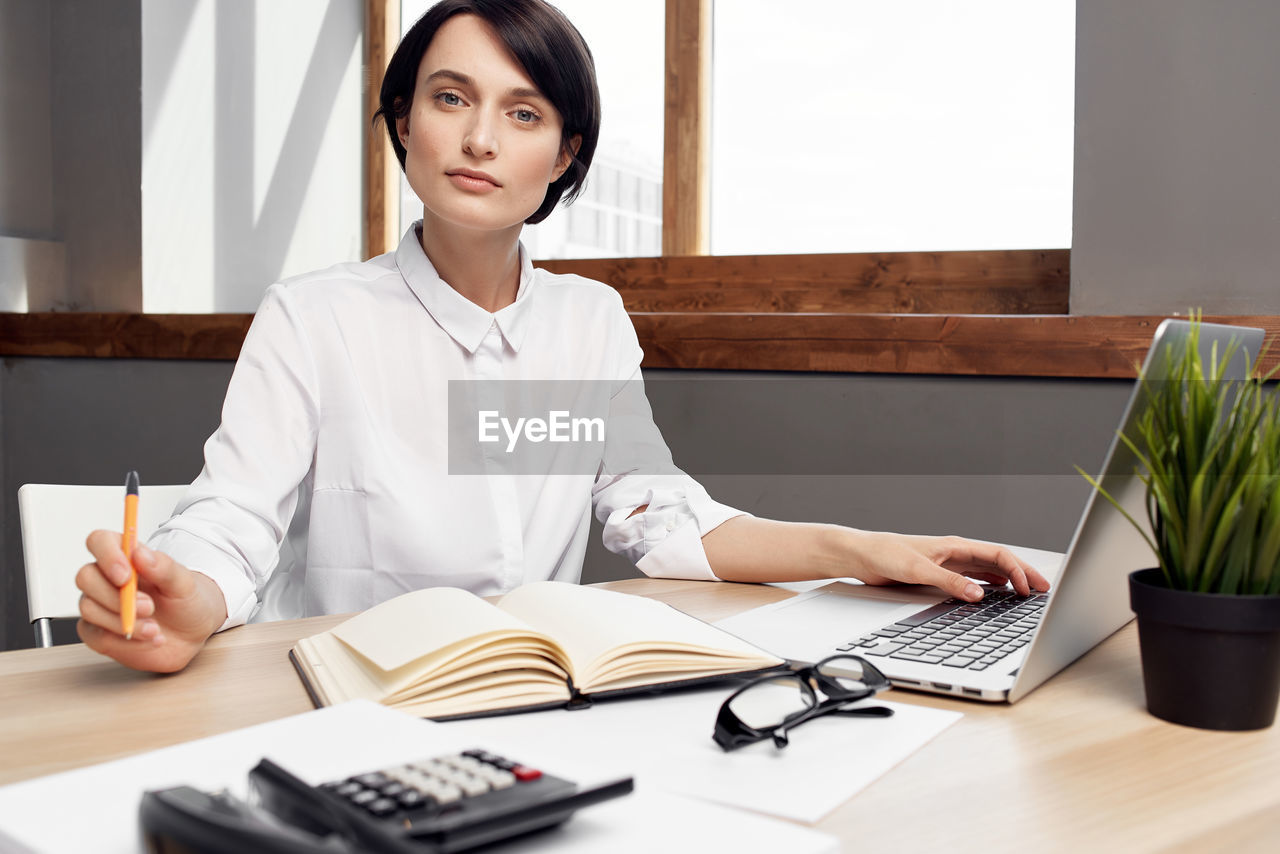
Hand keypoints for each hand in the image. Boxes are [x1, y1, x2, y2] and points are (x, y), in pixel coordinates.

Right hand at [76, 531, 226, 672]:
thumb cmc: (186, 601)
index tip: (125, 576)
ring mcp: (100, 606)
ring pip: (88, 608)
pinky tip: (149, 640)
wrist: (192, 633)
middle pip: (86, 577)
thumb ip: (164, 567)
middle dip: (116, 596)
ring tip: (154, 629)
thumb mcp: (185, 583)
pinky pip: (96, 637)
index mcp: (127, 557)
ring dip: (122, 621)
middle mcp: (107, 579)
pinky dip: (123, 642)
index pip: (100, 541)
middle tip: (148, 607)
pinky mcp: (99, 633)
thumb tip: (140, 553)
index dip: (106, 555)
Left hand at [846, 531, 1050, 601]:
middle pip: (999, 561)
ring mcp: (949, 562)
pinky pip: (974, 577)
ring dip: (1009, 580)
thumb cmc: (885, 555)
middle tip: (1043, 590)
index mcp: (955, 546)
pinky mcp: (940, 572)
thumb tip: (979, 595)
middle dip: (1023, 574)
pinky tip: (995, 593)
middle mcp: (956, 552)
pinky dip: (990, 584)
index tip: (1030, 588)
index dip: (1018, 570)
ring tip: (1026, 593)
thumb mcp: (918, 570)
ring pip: (988, 569)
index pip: (998, 555)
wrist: (862, 555)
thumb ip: (949, 582)